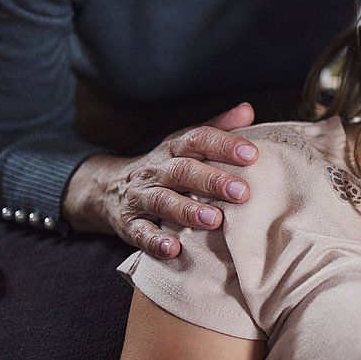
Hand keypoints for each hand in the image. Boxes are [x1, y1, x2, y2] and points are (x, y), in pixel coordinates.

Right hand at [62, 103, 258, 257]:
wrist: (109, 189)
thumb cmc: (165, 166)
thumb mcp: (186, 144)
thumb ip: (218, 129)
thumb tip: (248, 110)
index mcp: (174, 149)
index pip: (198, 140)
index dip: (224, 145)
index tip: (251, 154)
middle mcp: (157, 170)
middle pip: (183, 171)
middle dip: (213, 181)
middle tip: (242, 192)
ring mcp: (141, 197)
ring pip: (163, 201)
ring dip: (188, 211)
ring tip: (215, 219)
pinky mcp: (130, 224)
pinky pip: (141, 233)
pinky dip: (156, 242)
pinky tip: (173, 249)